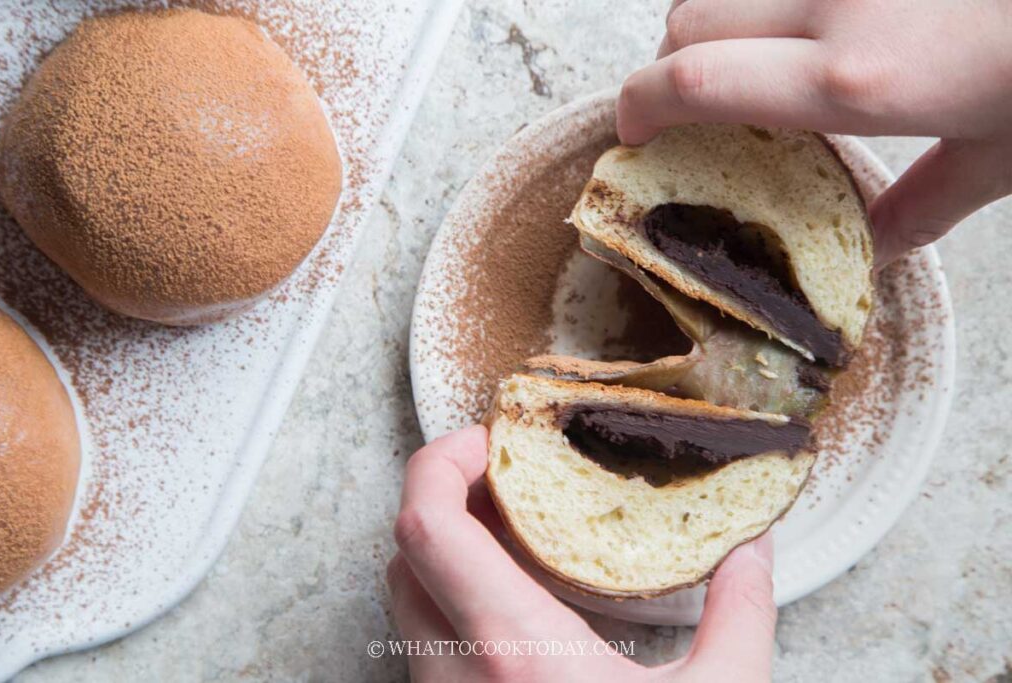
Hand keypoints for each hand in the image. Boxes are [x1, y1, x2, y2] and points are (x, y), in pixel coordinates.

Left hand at [388, 425, 777, 681]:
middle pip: (405, 548)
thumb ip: (742, 618)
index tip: (487, 443)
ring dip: (442, 547)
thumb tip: (756, 553)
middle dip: (444, 496)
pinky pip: (420, 641)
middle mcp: (455, 676)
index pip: (425, 524)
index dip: (437, 462)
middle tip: (506, 480)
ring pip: (404, 597)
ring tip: (508, 529)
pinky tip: (509, 599)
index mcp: (513, 649)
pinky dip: (447, 597)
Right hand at [617, 0, 1011, 264]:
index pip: (696, 79)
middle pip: (689, 20)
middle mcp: (834, 5)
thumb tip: (880, 249)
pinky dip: (764, 5)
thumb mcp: (1003, 153)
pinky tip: (801, 28)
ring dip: (713, 28)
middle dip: (665, 67)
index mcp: (854, 79)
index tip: (630, 137)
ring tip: (747, 67)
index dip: (638, 105)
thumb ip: (927, 202)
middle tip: (689, 112)